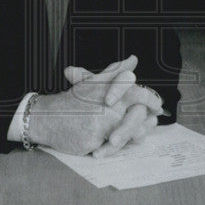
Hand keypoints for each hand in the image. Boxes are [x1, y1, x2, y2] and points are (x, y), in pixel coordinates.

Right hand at [29, 56, 162, 155]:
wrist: (47, 119)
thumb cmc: (72, 102)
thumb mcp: (92, 83)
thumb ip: (115, 72)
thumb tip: (132, 60)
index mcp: (107, 89)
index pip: (136, 91)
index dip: (150, 99)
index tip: (157, 105)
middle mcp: (105, 103)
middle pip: (138, 111)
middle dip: (149, 116)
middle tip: (155, 117)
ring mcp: (100, 122)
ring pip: (130, 129)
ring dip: (139, 131)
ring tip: (142, 132)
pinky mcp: (94, 138)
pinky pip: (115, 145)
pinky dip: (121, 144)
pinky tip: (126, 142)